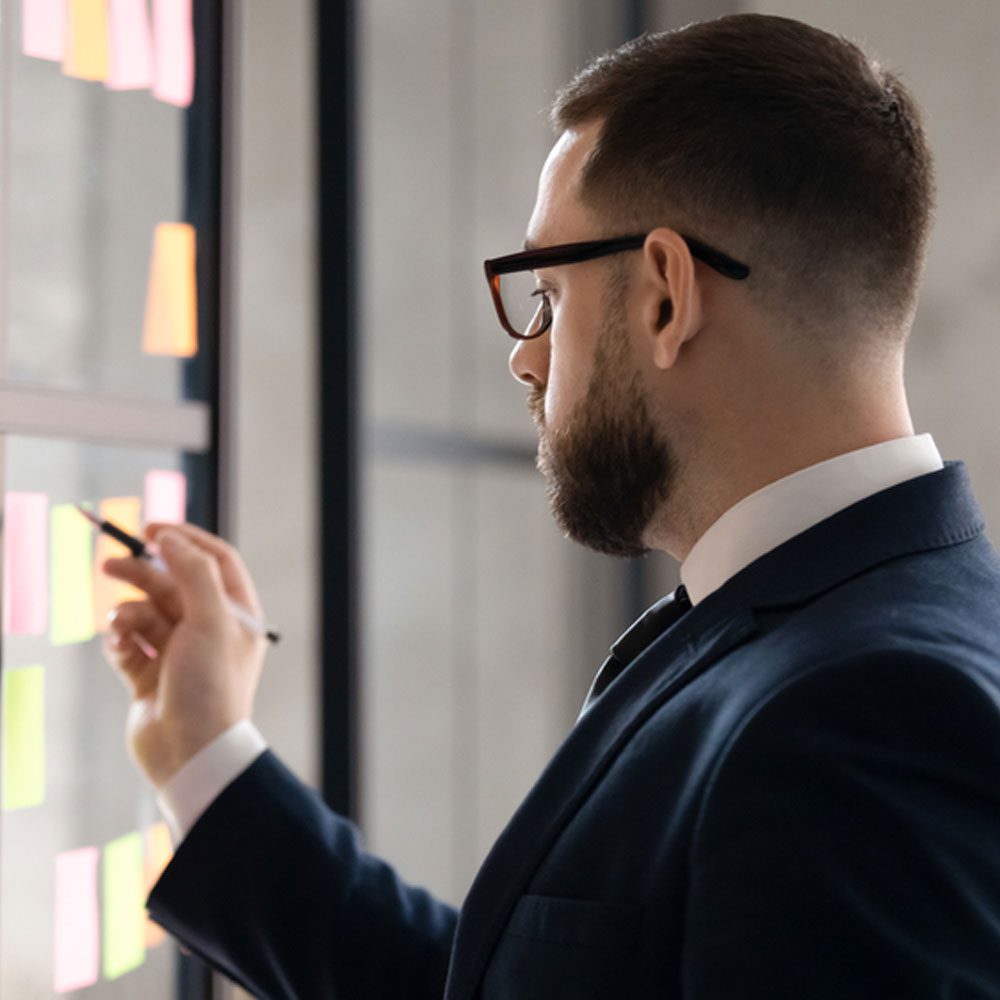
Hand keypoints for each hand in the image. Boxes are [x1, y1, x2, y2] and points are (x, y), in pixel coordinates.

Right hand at [101, 523, 267, 788]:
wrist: (190, 753)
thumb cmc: (210, 686)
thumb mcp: (210, 619)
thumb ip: (193, 572)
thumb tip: (171, 538)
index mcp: (237, 613)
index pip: (214, 560)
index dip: (185, 539)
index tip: (152, 527)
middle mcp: (211, 628)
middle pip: (173, 582)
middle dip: (142, 572)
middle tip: (111, 563)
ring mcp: (179, 651)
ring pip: (146, 611)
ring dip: (128, 612)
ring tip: (120, 624)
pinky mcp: (149, 673)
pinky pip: (128, 641)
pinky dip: (120, 640)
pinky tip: (120, 647)